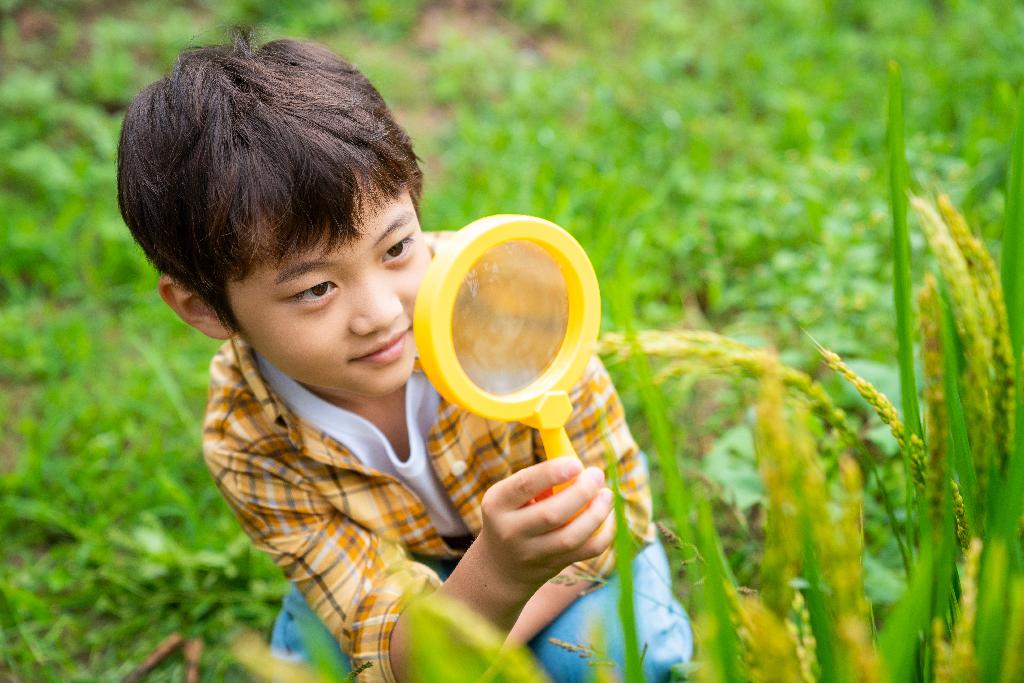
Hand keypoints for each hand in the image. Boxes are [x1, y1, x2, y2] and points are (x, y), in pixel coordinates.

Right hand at [475, 457, 614, 593]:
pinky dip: (604, 533)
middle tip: (597, 475)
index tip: (576, 463)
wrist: (500, 565)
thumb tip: (578, 466)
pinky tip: (607, 516)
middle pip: (552, 514)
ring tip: (606, 494)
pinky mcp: (553, 566)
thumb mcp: (511, 496)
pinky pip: (587, 551)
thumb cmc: (513, 515)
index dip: (552, 473)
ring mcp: (532, 553)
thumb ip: (540, 481)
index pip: (525, 485)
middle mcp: (510, 531)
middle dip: (581, 492)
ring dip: (596, 513)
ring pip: (572, 537)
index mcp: (497, 503)